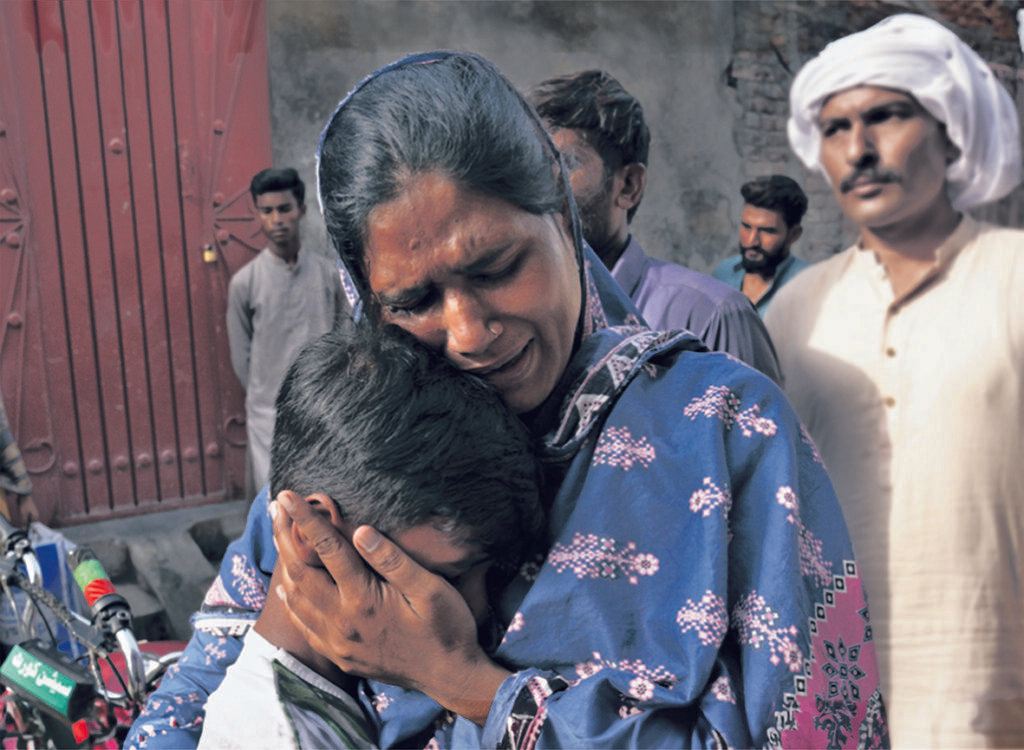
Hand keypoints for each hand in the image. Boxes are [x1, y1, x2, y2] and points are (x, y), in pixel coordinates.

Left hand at [271, 491, 511, 724]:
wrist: (451, 677)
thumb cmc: (447, 628)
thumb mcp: (430, 588)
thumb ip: (392, 560)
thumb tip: (359, 532)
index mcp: (364, 600)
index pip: (327, 549)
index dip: (304, 520)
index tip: (286, 496)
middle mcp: (343, 622)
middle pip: (301, 571)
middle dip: (285, 536)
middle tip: (274, 509)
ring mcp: (338, 642)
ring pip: (297, 598)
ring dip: (284, 565)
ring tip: (279, 537)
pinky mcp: (340, 656)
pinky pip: (304, 625)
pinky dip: (292, 601)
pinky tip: (288, 586)